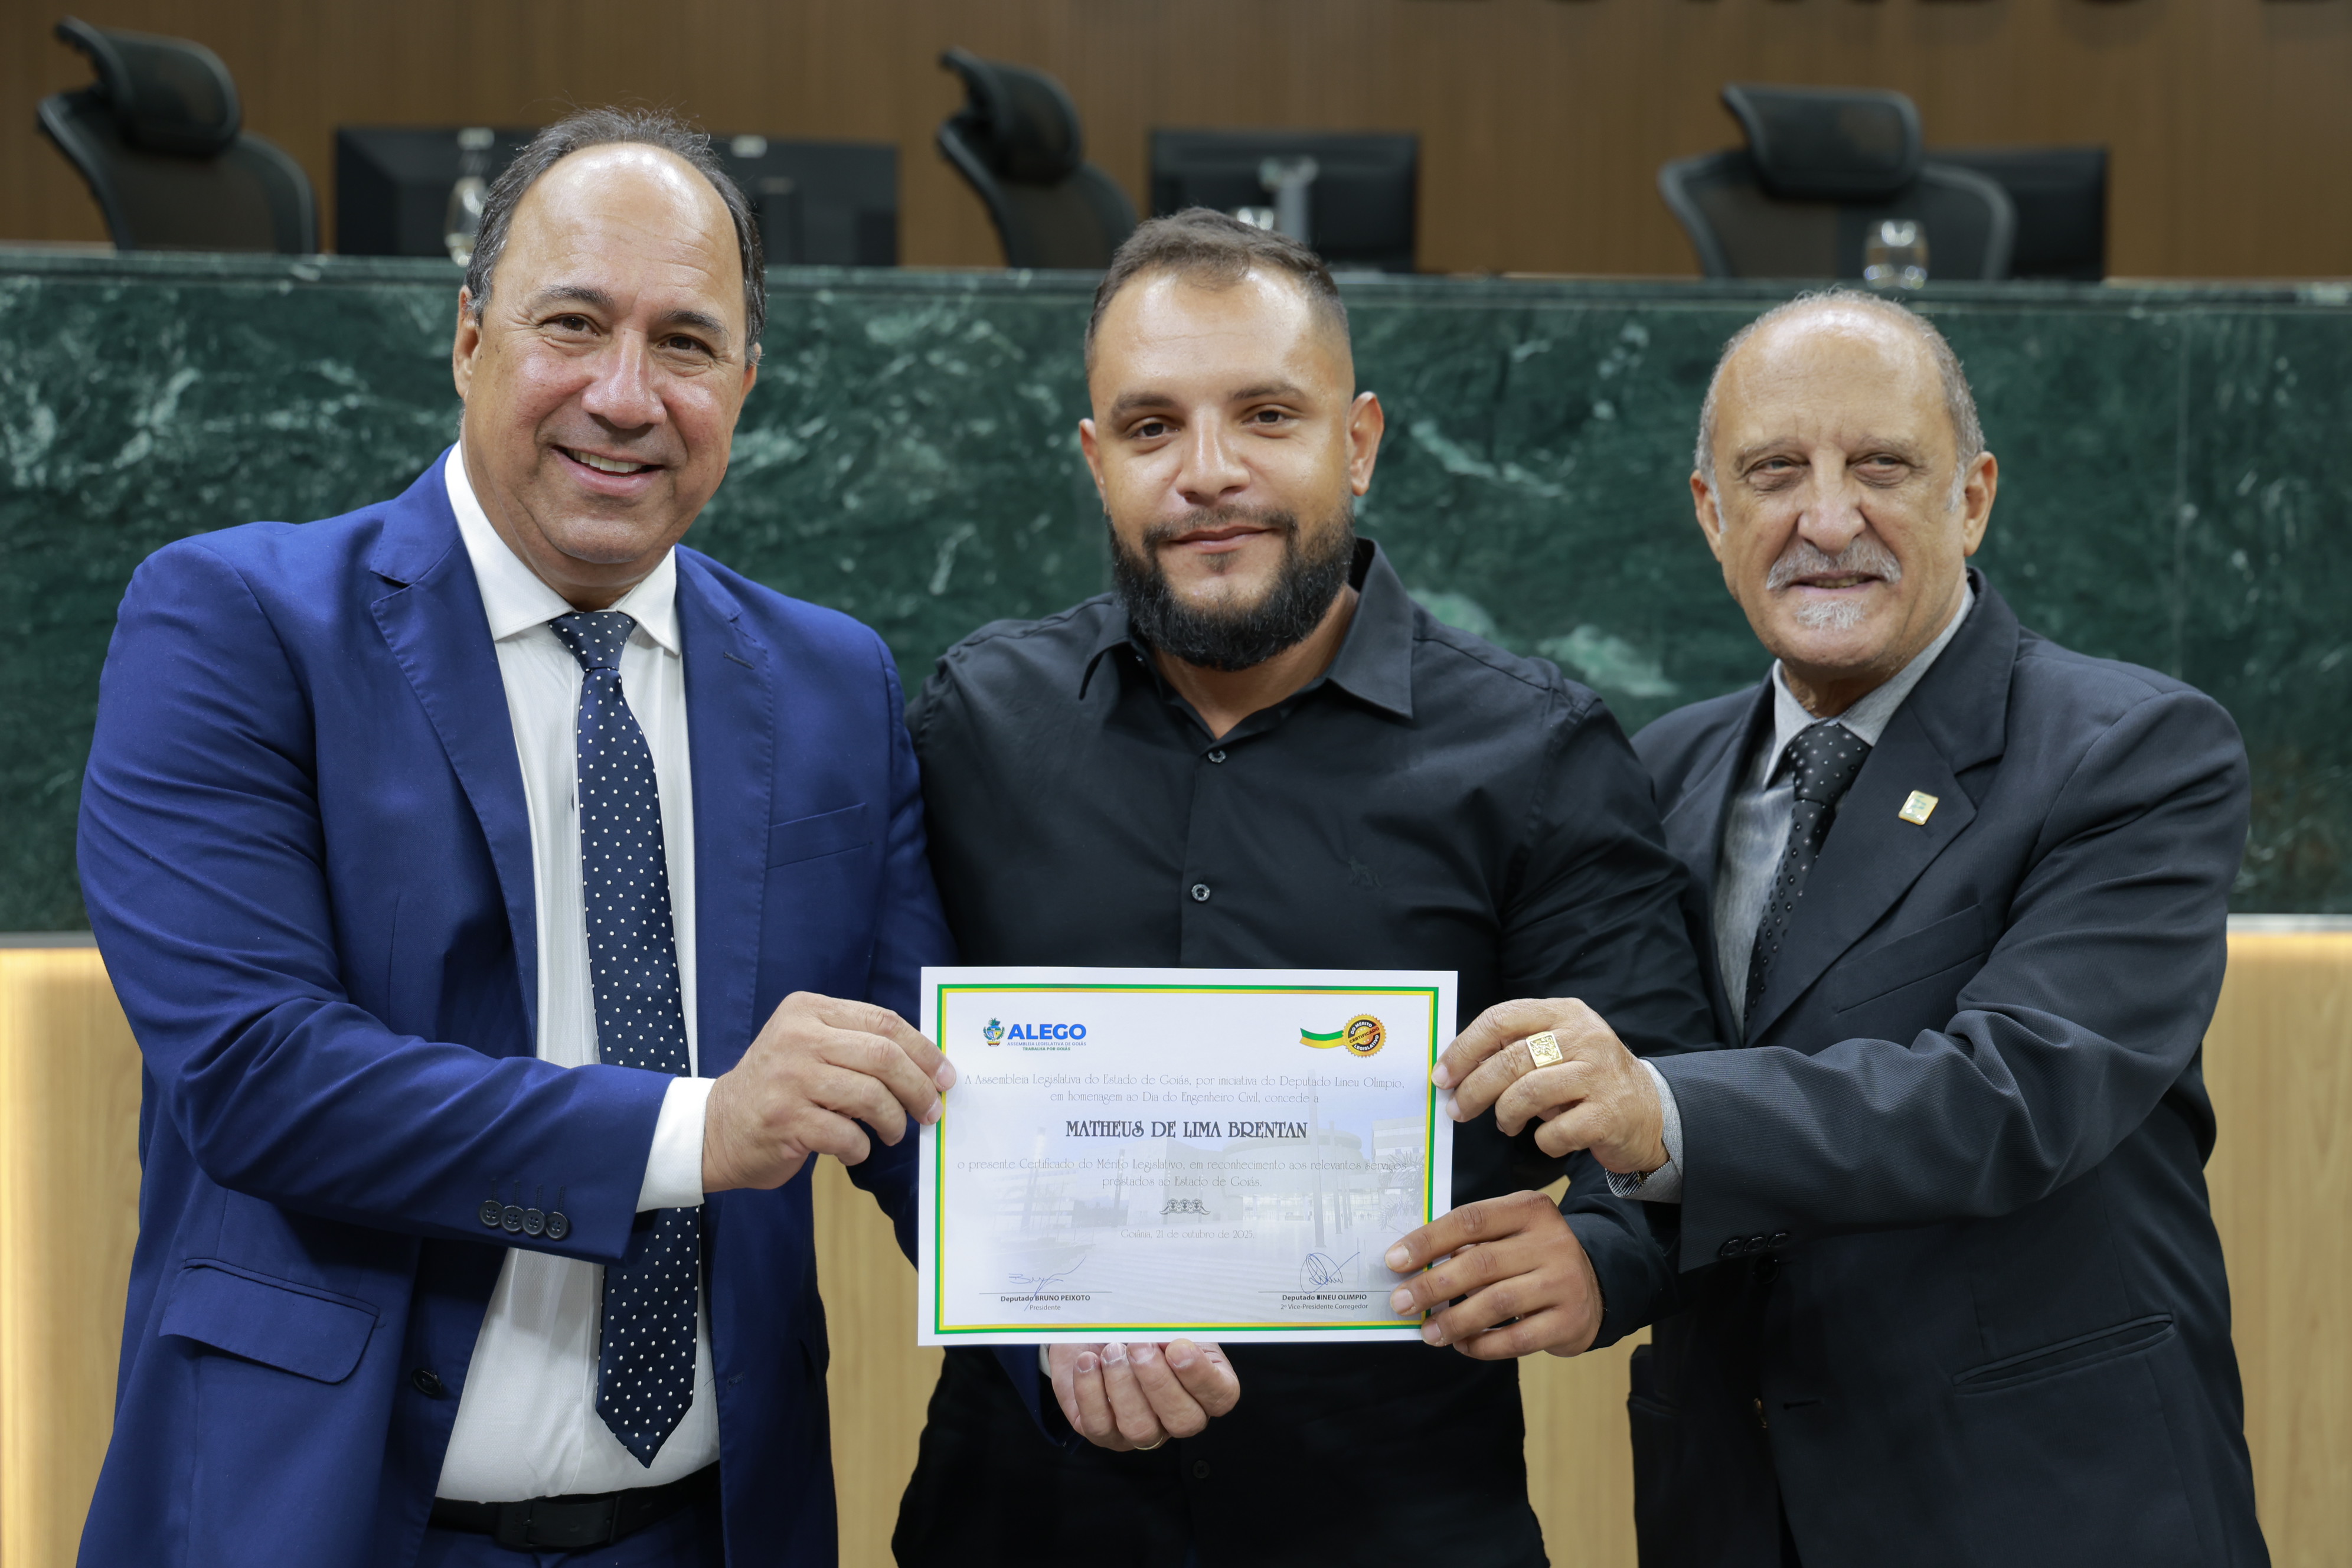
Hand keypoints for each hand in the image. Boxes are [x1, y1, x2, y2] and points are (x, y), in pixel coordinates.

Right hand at [700, 992, 955, 1192]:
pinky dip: (860, 1147)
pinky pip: (846, 1134)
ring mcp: (789, 1078)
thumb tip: (927, 1067)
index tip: (945, 1076)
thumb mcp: (810, 1047)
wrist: (717, 1127)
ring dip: (893, 1120)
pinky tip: (854, 1149)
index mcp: (808, 1010)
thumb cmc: (779, 1088)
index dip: (924, 1050)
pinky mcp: (785, 1120)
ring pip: (870, 1095)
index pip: (883, 1022)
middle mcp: (797, 1037)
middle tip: (932, 1110)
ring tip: (893, 1133)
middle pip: (883, 1055)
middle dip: (918, 1087)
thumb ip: (857, 1045)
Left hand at [1048, 1339, 1239, 1450]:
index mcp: (1203, 1385)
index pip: (1221, 1395)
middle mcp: (1177, 1415)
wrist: (1092, 1329)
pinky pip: (1099, 1425)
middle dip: (1158, 1382)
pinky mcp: (1104, 1433)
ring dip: (1123, 1385)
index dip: (1201, 1376)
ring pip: (1140, 1429)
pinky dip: (1091, 1390)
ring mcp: (1141, 1430)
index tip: (1178, 1347)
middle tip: (1138, 1347)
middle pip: (1184, 1421)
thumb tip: (1173, 1331)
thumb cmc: (1135, 1324)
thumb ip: (1176, 1326)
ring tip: (1111, 1351)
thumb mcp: (1163, 1318)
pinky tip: (1088, 1361)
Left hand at [1383, 1190, 1601, 1357]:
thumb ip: (1470, 1242)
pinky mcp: (1570, 1320)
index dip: (1428, 1240)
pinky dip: (1483, 1344)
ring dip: (1454, 1320)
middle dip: (1433, 1286)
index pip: (1470, 1220)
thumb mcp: (1509, 1234)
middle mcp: (1551, 1241)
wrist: (1594, 1287)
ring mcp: (1564, 1281)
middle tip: (1402, 1302)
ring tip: (1428, 1332)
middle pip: (1480, 1263)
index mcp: (1529, 1209)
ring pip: (1497, 1303)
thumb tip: (1411, 1267)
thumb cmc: (1532, 1258)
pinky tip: (1462, 1345)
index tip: (1394, 1260)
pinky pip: (1516, 1339)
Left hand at [1434, 997, 1665, 1174]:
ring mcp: (1598, 1074)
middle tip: (1457, 1109)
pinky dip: (1542, 1140)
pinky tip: (1548, 1138)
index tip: (1442, 1074)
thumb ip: (1515, 1051)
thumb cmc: (1588, 1081)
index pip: (1501, 1018)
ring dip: (1505, 1115)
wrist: (1651, 1112)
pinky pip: (1554, 1131)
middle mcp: (1583, 1036)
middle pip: (1509, 1059)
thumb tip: (1457, 1069)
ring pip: (1527, 1094)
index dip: (1464, 1048)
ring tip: (1506, 1124)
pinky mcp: (1608, 1113)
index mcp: (1564, 1012)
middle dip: (1473, 1089)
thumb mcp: (1556, 1051)